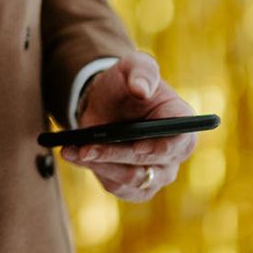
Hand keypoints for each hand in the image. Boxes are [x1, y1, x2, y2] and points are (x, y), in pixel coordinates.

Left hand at [61, 52, 197, 201]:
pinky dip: (92, 170)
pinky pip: (117, 186)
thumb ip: (142, 71)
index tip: (133, 142)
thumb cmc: (128, 82)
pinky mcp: (138, 186)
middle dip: (114, 155)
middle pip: (148, 163)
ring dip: (99, 165)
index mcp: (182, 122)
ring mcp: (158, 173)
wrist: (108, 100)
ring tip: (71, 150)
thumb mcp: (134, 65)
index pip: (179, 140)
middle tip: (85, 147)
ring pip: (131, 179)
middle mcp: (175, 153)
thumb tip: (141, 89)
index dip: (157, 144)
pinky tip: (73, 155)